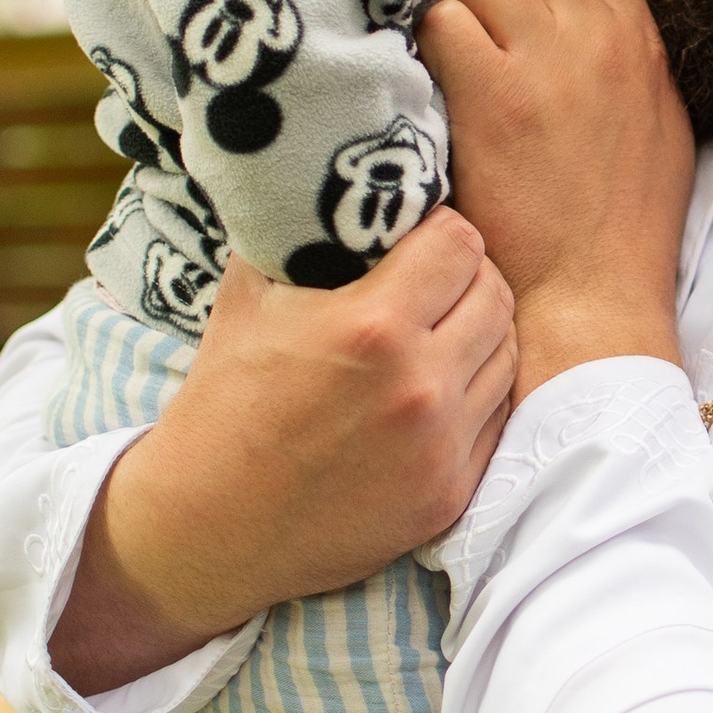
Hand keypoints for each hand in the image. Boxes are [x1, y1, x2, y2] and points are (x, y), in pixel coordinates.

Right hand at [49, 214, 516, 694]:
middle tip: (433, 281)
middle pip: (495, 294)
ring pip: (506, 356)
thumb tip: (326, 186)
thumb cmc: (222, 406)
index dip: (440, 231)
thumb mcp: (247, 299)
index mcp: (373, 327)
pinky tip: (436, 387)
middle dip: (467, 277)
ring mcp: (440, 447)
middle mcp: (420, 386)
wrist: (206, 526)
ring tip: (437, 332)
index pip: (460, 242)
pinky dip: (474, 394)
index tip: (416, 240)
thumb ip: (299, 237)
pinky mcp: (448, 495)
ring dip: (478, 334)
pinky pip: (496, 419)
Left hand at [418, 0, 691, 402]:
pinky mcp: (489, 96)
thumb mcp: (660, 124)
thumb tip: (593, 18)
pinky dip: (431, 51)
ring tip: (461, 64)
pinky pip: (442, 23)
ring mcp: (543, 61)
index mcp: (639, 41)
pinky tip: (440, 92)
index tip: (529, 6)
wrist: (592, 294)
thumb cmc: (624, 224)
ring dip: (462, 10)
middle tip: (488, 30)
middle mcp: (596, 37)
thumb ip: (630, 57)